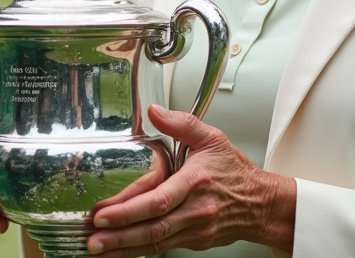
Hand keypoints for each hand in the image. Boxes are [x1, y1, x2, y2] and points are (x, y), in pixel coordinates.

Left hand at [86, 105, 295, 256]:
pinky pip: (162, 248)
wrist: (261, 204)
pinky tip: (119, 252)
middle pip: (152, 228)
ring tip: (97, 249)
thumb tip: (154, 111)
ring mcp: (195, 230)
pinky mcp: (194, 242)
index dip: (129, 209)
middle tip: (92, 237)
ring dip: (123, 248)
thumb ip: (182, 123)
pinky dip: (138, 252)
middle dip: (118, 235)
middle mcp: (194, 210)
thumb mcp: (212, 139)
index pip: (158, 200)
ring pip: (155, 243)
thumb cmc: (236, 172)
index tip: (103, 212)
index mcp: (195, 182)